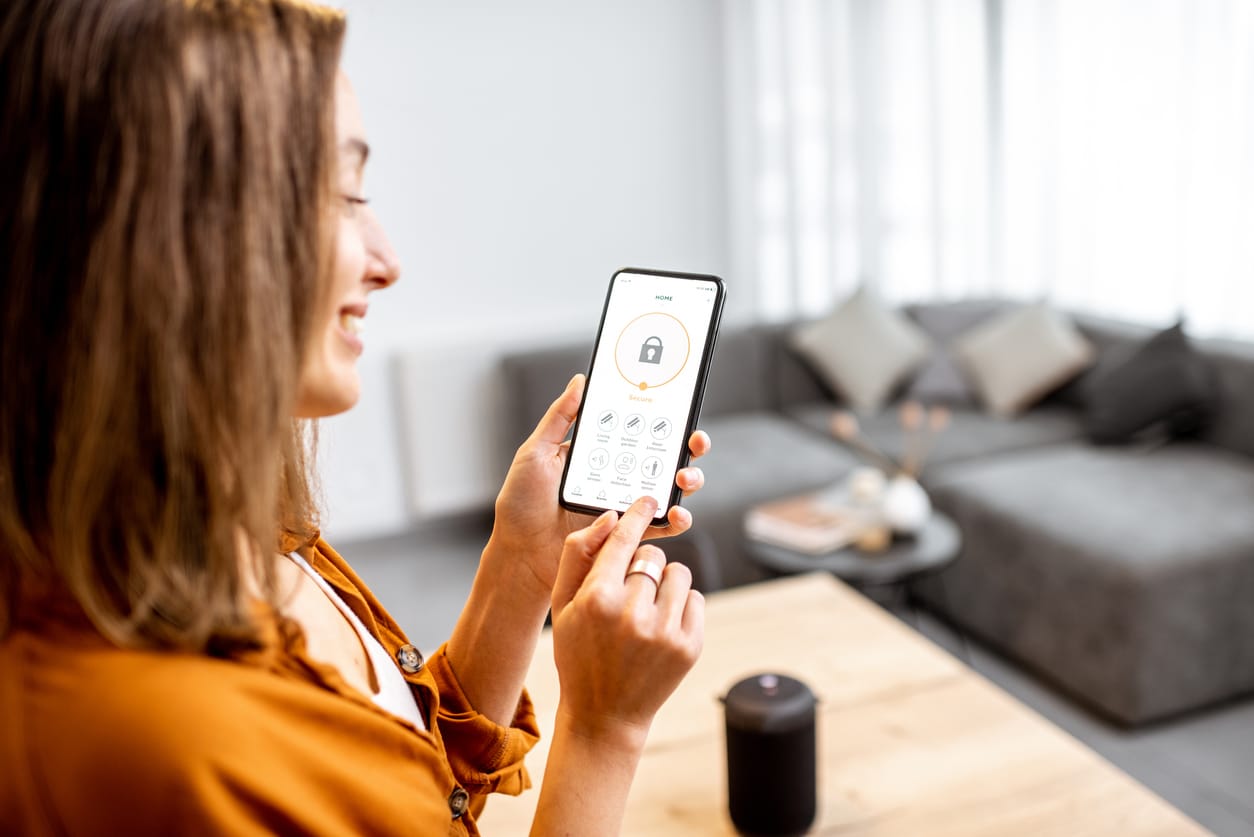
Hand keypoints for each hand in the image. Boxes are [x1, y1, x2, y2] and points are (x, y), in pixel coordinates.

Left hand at [487, 374, 711, 594]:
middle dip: (688, 447)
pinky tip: (677, 514)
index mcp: (600, 454)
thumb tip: (580, 381)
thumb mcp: (536, 452)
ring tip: (684, 478)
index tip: (680, 408)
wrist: (518, 553)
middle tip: (694, 442)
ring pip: (669, 490)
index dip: (665, 419)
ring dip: (688, 481)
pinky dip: (676, 521)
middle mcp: (618, 477)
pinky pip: (661, 527)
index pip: (639, 430)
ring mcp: (626, 507)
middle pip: (664, 457)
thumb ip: (560, 417)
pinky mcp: (628, 536)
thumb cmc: (521, 503)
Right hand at [549, 497, 703, 744]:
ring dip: (664, 584)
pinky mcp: (689, 646)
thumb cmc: (577, 654)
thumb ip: (577, 556)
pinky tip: (661, 627)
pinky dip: (681, 605)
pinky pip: (696, 599)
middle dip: (642, 567)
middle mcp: (633, 613)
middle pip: (652, 556)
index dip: (637, 515)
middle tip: (629, 593)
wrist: (604, 715)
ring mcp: (665, 631)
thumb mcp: (561, 606)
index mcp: (597, 599)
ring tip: (645, 611)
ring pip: (678, 573)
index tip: (649, 499)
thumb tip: (610, 517)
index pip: (624, 540)